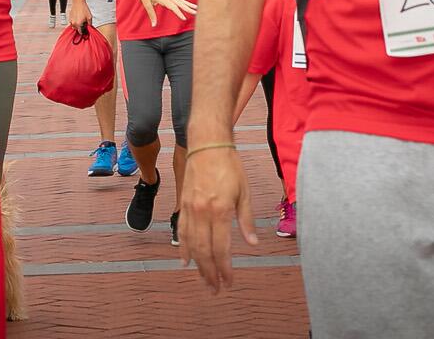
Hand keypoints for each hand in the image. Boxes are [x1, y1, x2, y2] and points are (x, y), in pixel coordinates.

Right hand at [69, 0, 92, 31]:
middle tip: (84, 24)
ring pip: (74, 26)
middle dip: (80, 28)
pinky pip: (72, 22)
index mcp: (79, 24)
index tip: (85, 31)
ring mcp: (71, 20)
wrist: (78, 2)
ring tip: (81, 20)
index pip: (80, 32)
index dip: (83, 32)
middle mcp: (74, 23)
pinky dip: (75, 21)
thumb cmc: (84, 9)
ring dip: (77, 25)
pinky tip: (78, 17)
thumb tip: (89, 27)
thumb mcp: (89, 17)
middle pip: (77, 29)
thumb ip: (89, 24)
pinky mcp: (69, 17)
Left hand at [133, 0, 197, 25]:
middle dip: (188, 8)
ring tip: (196, 8)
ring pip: (180, 0)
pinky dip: (183, 1)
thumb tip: (154, 25)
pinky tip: (188, 4)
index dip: (179, 13)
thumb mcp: (146, 4)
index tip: (184, 18)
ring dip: (188, 4)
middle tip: (196, 12)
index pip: (172, 6)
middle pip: (180, 3)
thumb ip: (151, 15)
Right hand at [179, 144, 257, 291]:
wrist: (207, 144)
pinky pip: (181, 231)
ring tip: (203, 280)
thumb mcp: (245, 192)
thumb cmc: (230, 165)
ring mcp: (190, 209)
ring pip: (191, 244)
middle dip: (210, 273)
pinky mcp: (183, 204)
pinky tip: (185, 260)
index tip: (229, 282)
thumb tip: (252, 243)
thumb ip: (246, 220)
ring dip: (197, 265)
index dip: (225, 269)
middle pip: (204, 251)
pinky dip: (182, 247)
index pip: (221, 249)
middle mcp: (203, 212)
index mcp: (220, 210)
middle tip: (215, 289)